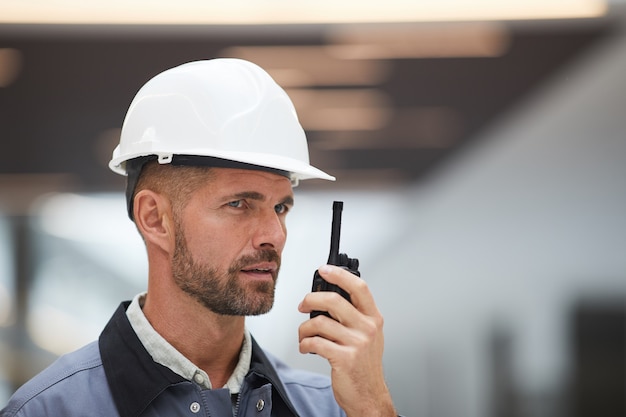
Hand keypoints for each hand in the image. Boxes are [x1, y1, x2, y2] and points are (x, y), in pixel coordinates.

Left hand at [298, 265, 395, 416]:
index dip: (339, 275)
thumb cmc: (363, 365)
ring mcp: (357, 343)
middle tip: (303, 305)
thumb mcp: (367, 335)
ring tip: (304, 335)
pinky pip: (315, 342)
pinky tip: (307, 347)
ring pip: (319, 322)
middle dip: (310, 299)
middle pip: (334, 300)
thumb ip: (353, 315)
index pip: (359, 287)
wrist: (368, 395)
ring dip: (304, 329)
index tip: (325, 270)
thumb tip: (326, 297)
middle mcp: (367, 328)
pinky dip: (305, 344)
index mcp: (372, 318)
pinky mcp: (344, 358)